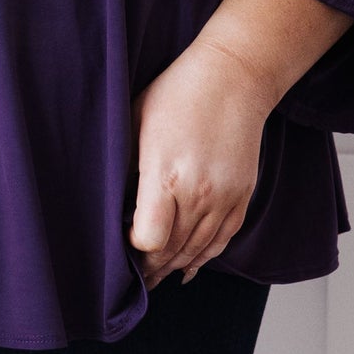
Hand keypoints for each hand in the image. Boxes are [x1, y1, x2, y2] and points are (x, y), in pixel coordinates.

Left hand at [128, 38, 274, 286]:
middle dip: (150, 267)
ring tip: (155, 276)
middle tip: (132, 277)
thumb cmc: (177, 94)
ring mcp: (225, 197)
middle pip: (172, 251)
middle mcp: (199, 193)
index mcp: (166, 175)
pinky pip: (222, 240)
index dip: (132, 248)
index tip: (121, 241)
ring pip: (197, 251)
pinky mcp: (243, 195)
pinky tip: (187, 267)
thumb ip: (125, 168)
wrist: (235, 76)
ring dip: (174, 266)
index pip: (149, 239)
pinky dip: (204, 257)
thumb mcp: (134, 124)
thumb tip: (110, 203)